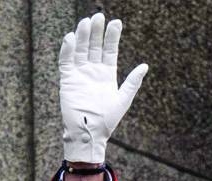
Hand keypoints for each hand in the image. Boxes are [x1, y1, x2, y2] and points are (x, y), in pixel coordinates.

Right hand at [59, 13, 147, 163]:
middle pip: (95, 46)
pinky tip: (71, 38)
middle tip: (99, 16)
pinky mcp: (68, 80)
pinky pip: (66, 61)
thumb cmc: (108, 120)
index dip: (112, 36)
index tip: (116, 22)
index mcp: (107, 74)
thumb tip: (145, 65)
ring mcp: (79, 74)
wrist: (90, 133)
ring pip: (80, 50)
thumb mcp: (123, 98)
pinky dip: (68, 50)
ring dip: (83, 36)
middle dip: (97, 32)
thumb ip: (133, 81)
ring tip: (86, 22)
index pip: (109, 50)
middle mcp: (93, 71)